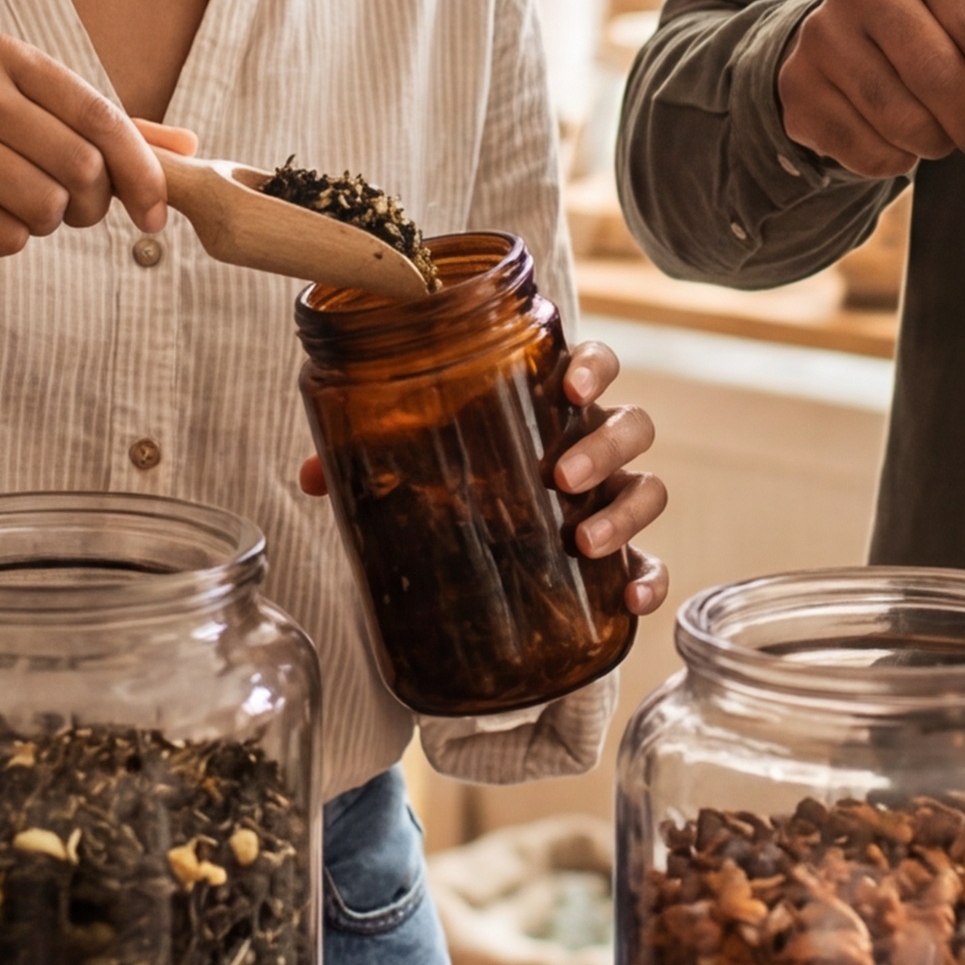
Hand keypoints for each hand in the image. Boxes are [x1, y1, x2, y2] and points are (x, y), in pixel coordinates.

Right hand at [0, 32, 166, 275]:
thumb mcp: (18, 121)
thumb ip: (101, 130)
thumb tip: (189, 147)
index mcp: (1, 55)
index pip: (100, 114)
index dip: (141, 171)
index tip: (159, 214)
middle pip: (80, 166)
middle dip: (86, 207)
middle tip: (63, 214)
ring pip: (45, 206)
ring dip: (39, 225)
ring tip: (2, 207)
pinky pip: (4, 236)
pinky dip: (0, 241)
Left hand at [290, 336, 678, 622]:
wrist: (479, 568)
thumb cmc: (458, 487)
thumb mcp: (413, 469)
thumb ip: (365, 462)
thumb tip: (311, 477)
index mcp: (550, 408)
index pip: (591, 365)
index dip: (593, 366)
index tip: (571, 385)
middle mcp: (593, 447)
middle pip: (631, 424)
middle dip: (603, 446)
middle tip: (560, 475)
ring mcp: (612, 501)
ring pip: (650, 487)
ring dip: (625, 511)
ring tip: (583, 540)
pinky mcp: (620, 560)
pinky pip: (653, 563)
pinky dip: (651, 578)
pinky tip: (632, 598)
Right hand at [779, 0, 964, 177]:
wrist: (847, 40)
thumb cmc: (939, 30)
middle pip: (939, 75)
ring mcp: (823, 31)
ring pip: (901, 119)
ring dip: (937, 144)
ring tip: (942, 132)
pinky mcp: (798, 83)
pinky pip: (865, 149)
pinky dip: (896, 162)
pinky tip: (896, 137)